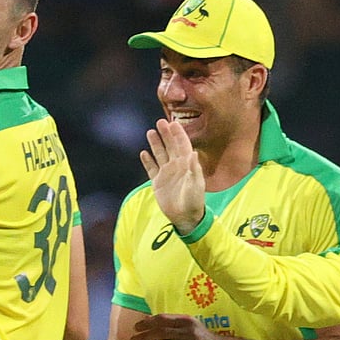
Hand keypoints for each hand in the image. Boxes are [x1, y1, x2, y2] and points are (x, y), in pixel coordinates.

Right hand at [141, 118, 205, 234]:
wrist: (185, 217)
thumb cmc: (194, 201)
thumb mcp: (196, 185)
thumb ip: (194, 169)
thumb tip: (193, 152)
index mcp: (187, 164)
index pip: (182, 145)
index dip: (178, 134)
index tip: (173, 122)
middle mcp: (176, 166)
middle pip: (170, 146)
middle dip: (165, 134)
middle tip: (160, 121)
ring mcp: (166, 173)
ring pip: (160, 154)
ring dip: (156, 144)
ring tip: (150, 132)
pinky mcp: (158, 182)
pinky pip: (151, 169)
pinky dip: (147, 161)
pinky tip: (143, 153)